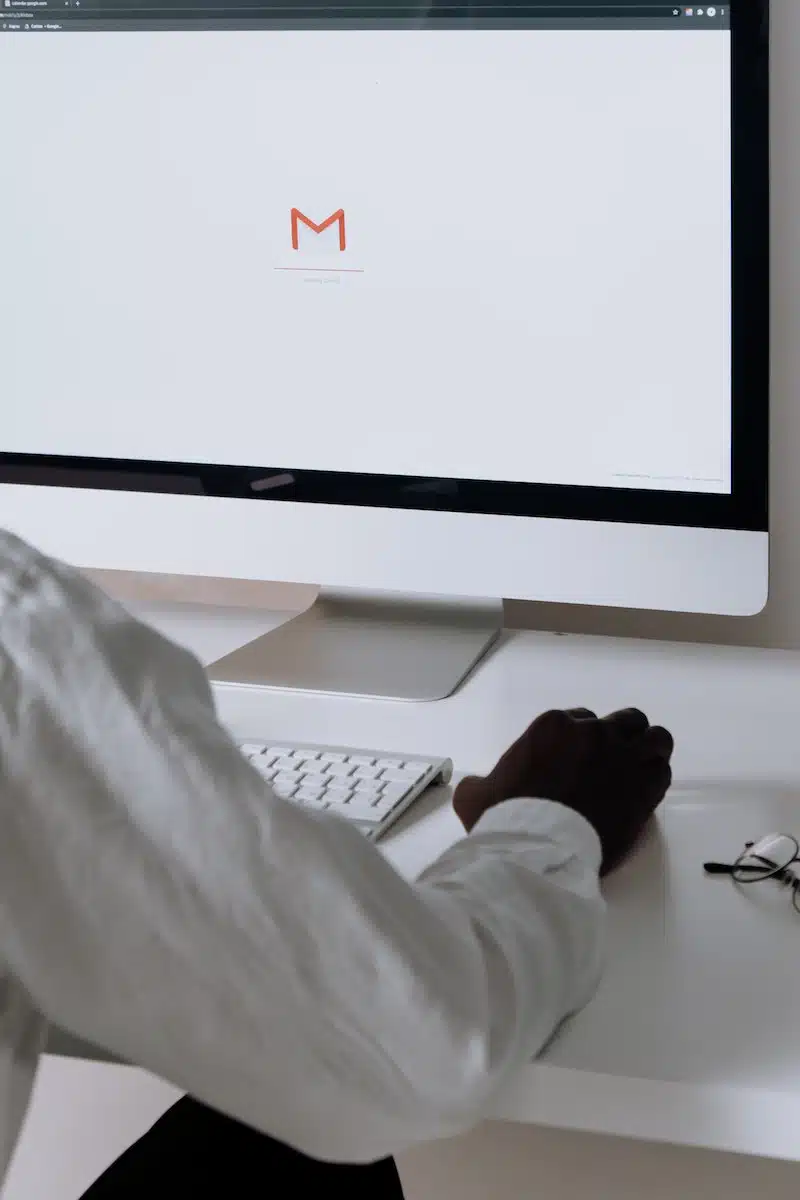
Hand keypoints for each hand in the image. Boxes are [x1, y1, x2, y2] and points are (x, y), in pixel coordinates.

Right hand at [452, 708, 673, 873]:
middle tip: (615, 764)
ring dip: (649, 753)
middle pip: (626, 721)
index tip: (580, 762)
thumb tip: (475, 788)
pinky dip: (655, 780)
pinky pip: (663, 771)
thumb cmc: (504, 819)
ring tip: (638, 774)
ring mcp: (623, 757)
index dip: (583, 741)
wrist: (537, 850)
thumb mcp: (476, 795)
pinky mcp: (643, 787)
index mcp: (553, 726)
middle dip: (623, 738)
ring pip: (655, 738)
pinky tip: (643, 795)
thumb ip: (481, 783)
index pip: (581, 718)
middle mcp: (593, 733)